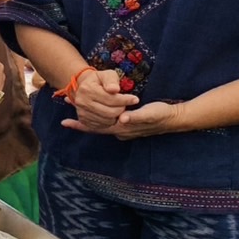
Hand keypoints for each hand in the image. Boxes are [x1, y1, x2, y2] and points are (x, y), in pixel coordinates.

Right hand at [60, 68, 137, 132]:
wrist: (86, 86)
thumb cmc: (100, 80)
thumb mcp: (107, 75)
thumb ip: (112, 81)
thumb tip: (115, 89)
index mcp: (87, 89)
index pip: (110, 99)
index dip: (125, 100)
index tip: (135, 99)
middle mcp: (82, 101)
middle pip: (110, 112)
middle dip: (121, 109)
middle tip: (125, 104)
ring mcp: (81, 112)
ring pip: (107, 121)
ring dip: (116, 116)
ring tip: (118, 108)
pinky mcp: (84, 120)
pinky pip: (102, 126)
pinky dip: (110, 122)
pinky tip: (111, 114)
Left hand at [65, 99, 188, 139]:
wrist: (174, 118)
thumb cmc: (161, 115)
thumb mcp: (149, 114)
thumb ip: (136, 117)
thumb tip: (122, 119)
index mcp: (122, 128)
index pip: (97, 128)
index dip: (81, 125)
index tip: (65, 122)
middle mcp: (120, 130)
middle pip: (95, 127)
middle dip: (80, 121)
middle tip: (65, 112)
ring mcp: (124, 128)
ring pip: (100, 124)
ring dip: (87, 118)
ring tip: (75, 107)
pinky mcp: (127, 123)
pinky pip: (107, 121)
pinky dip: (97, 117)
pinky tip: (93, 111)